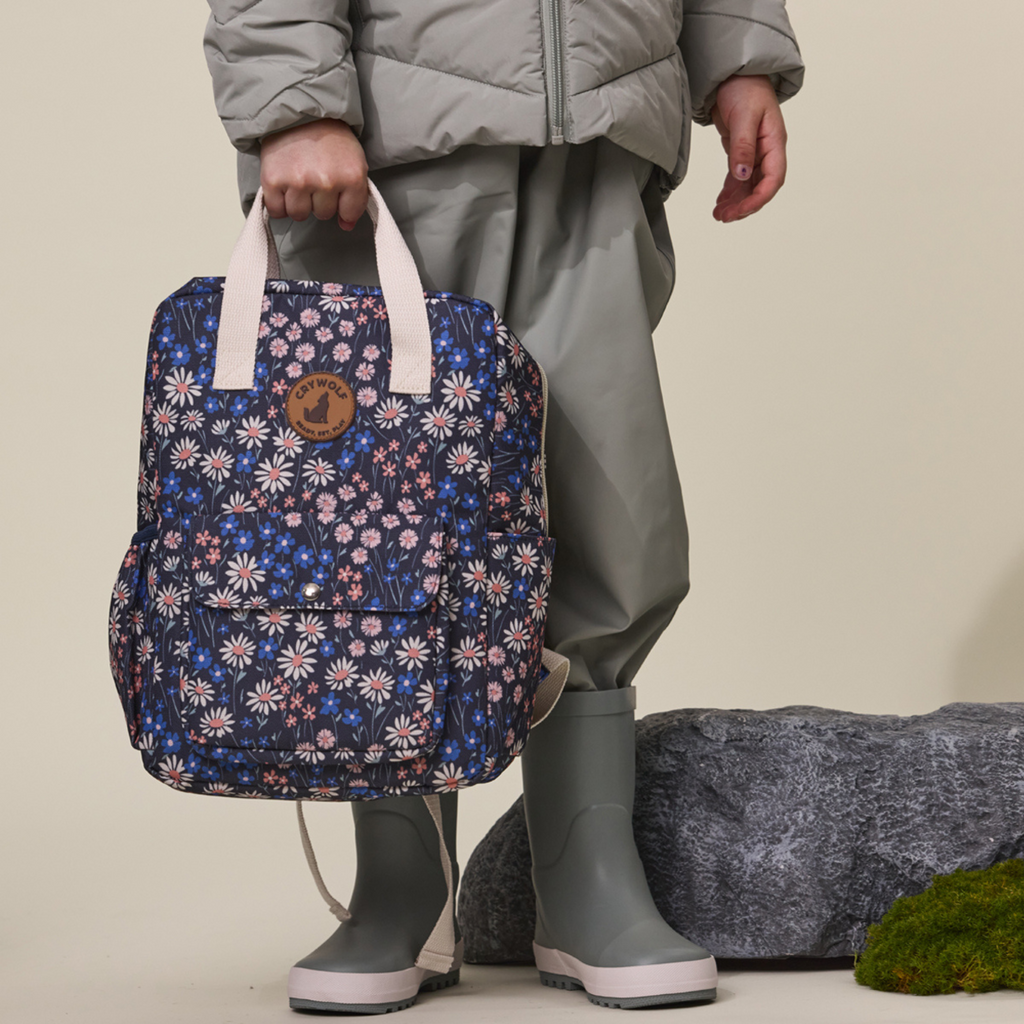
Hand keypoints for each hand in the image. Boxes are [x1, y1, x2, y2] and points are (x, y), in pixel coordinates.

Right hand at [259, 119, 368, 229]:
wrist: (299, 111)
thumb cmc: (329, 138)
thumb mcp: (354, 162)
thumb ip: (355, 196)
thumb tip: (346, 225)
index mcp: (351, 176)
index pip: (349, 214)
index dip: (343, 206)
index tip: (337, 191)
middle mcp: (326, 181)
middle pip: (323, 215)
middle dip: (320, 200)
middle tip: (315, 176)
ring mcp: (298, 181)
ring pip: (299, 214)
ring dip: (299, 202)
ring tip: (299, 180)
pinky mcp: (274, 179)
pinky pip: (277, 210)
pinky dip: (278, 203)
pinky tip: (283, 186)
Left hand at [710, 75, 787, 222]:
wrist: (734, 73)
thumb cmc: (745, 87)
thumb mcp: (744, 116)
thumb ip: (742, 146)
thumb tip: (742, 175)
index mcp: (774, 143)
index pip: (773, 179)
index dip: (759, 198)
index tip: (741, 211)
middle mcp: (767, 151)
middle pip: (760, 187)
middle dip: (744, 205)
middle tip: (724, 217)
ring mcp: (755, 152)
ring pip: (748, 186)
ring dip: (735, 202)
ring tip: (719, 214)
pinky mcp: (741, 151)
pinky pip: (738, 178)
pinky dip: (730, 192)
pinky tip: (720, 202)